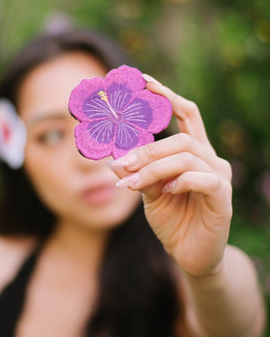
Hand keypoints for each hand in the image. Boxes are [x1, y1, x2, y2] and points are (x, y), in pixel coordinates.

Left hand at [108, 77, 232, 276]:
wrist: (189, 256)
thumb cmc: (172, 220)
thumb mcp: (149, 192)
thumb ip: (137, 172)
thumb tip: (112, 159)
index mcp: (195, 153)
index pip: (187, 114)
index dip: (168, 95)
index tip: (143, 80)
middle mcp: (211, 159)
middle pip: (181, 139)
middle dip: (148, 150)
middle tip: (122, 163)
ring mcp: (220, 178)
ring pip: (187, 157)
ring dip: (154, 168)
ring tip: (132, 183)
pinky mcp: (223, 198)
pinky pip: (204, 179)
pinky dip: (181, 181)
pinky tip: (168, 191)